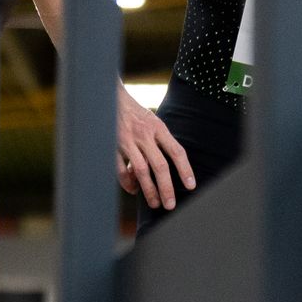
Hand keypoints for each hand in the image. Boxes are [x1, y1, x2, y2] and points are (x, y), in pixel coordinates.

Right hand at [116, 84, 196, 210]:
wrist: (110, 96)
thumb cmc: (135, 113)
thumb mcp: (152, 121)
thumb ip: (159, 142)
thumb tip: (165, 169)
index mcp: (158, 128)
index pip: (176, 151)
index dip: (185, 170)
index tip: (191, 186)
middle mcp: (145, 134)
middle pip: (160, 165)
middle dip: (166, 188)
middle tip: (170, 205)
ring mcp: (128, 140)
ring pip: (141, 170)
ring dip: (148, 190)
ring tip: (155, 203)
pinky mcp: (112, 145)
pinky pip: (120, 169)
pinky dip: (127, 182)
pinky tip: (134, 190)